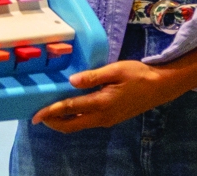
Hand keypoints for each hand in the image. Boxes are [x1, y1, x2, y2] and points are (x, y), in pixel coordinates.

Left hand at [29, 60, 190, 133]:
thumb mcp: (116, 70)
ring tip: (50, 111)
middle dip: (53, 122)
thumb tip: (71, 81)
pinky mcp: (111, 119)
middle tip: (38, 116)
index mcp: (102, 103)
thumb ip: (93, 76)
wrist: (160, 87)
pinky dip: (74, 119)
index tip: (36, 116)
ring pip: (79, 126)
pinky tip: (70, 109)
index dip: (51, 112)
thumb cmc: (139, 75)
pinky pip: (87, 123)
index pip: (70, 109)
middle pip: (71, 126)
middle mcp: (102, 116)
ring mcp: (107, 120)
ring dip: (63, 121)